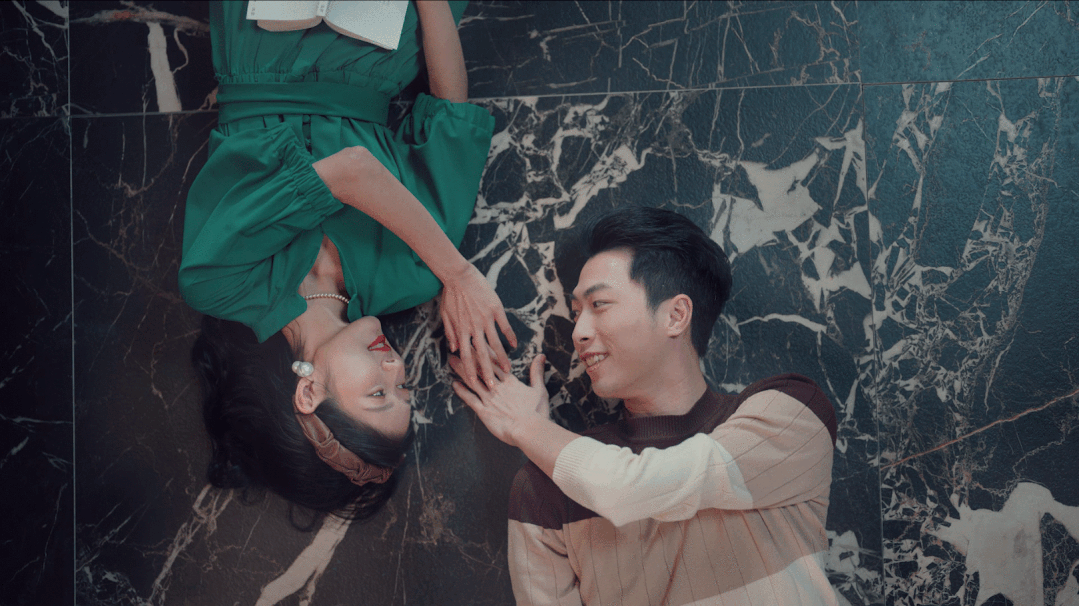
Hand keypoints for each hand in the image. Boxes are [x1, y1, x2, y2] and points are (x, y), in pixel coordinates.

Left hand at [439, 263, 516, 387]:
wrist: (459, 275)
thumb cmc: (450, 294)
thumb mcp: (445, 315)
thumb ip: (451, 333)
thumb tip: (454, 349)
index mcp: (462, 330)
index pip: (467, 356)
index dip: (471, 371)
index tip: (476, 384)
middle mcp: (474, 327)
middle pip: (482, 354)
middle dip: (488, 371)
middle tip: (494, 386)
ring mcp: (486, 318)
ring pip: (495, 343)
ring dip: (502, 358)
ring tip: (508, 370)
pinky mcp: (495, 309)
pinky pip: (504, 326)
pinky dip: (510, 336)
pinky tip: (515, 345)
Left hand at [450, 354, 547, 447]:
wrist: (529, 430)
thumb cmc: (537, 412)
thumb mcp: (539, 389)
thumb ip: (537, 372)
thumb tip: (541, 356)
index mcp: (510, 382)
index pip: (496, 363)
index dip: (486, 352)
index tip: (478, 341)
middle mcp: (497, 387)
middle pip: (481, 368)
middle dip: (470, 356)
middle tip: (460, 345)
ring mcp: (489, 399)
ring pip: (473, 380)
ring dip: (462, 370)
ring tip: (452, 360)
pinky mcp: (484, 411)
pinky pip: (470, 399)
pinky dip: (462, 391)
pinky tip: (454, 384)